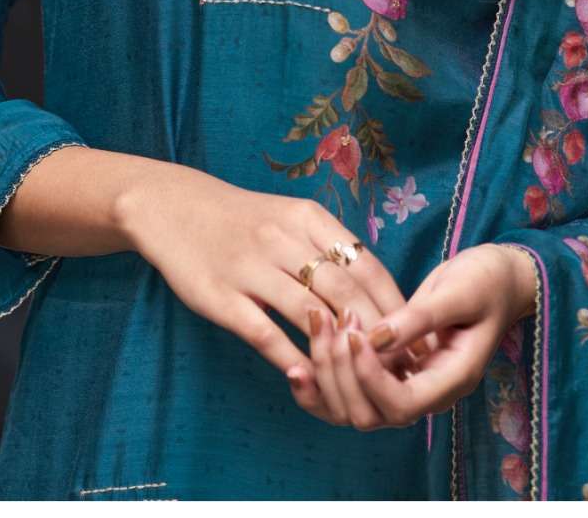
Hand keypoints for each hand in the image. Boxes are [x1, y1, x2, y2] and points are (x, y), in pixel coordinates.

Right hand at [118, 161, 424, 384]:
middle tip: (400, 368)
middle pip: (344, 290)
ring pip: (308, 312)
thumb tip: (374, 289)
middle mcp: (282, 238)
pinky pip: (262, 331)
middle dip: (378, 333)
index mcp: (306, 217)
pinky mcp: (220, 295)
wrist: (171, 206)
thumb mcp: (288, 216)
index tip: (416, 336)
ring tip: (363, 379)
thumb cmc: (240, 219)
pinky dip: (288, 356)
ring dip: (338, 350)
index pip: (365, 264)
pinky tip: (305, 377)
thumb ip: (327, 246)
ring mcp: (250, 267)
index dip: (394, 304)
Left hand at [285, 242, 536, 428]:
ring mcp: (405, 385)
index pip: (402, 404)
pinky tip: (298, 362)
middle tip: (330, 319)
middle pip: (369, 415)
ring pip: (352, 410)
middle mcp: (426, 394)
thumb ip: (417, 318)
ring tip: (316, 322)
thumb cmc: (485, 282)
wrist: (497, 278)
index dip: (371, 376)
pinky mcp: (389, 371)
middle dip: (341, 373)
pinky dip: (321, 383)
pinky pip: (349, 394)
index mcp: (451, 380)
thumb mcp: (458, 292)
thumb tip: (375, 338)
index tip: (354, 333)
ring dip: (326, 374)